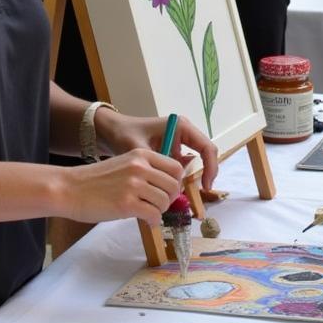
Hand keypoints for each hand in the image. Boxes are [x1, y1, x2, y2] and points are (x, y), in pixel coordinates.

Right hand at [62, 148, 183, 224]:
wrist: (69, 189)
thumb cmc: (95, 180)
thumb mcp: (124, 164)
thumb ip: (144, 170)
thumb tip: (167, 185)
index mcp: (141, 155)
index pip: (175, 167)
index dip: (175, 182)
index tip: (168, 191)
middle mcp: (140, 167)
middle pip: (173, 185)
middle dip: (170, 198)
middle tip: (160, 205)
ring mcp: (133, 185)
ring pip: (164, 201)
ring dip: (160, 211)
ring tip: (150, 213)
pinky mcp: (126, 204)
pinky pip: (153, 214)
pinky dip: (154, 221)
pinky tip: (147, 222)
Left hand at [97, 110, 218, 190]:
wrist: (113, 132)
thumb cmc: (125, 135)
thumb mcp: (141, 151)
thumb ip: (156, 167)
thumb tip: (170, 188)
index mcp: (181, 127)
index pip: (206, 147)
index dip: (210, 167)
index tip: (205, 186)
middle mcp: (184, 133)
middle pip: (205, 155)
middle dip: (203, 174)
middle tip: (198, 194)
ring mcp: (179, 143)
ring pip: (194, 163)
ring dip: (191, 179)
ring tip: (179, 195)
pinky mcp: (172, 151)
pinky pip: (182, 167)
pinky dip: (179, 180)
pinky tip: (170, 192)